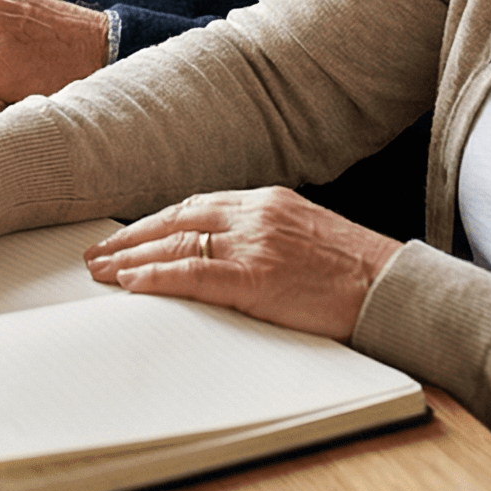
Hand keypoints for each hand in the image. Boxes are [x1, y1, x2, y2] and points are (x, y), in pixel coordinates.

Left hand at [83, 188, 404, 339]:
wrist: (393, 289)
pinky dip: (156, 277)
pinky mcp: (256, 277)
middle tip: (97, 255)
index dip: (156, 222)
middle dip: (132, 238)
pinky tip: (130, 284)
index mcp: (267, 201)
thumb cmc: (357, 274)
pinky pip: (193, 274)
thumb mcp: (308, 238)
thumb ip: (267, 238)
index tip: (130, 236)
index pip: (196, 205)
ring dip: (131, 259)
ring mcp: (255, 243)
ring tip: (101, 273)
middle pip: (176, 219)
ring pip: (176, 244)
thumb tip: (229, 256)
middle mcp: (255, 214)